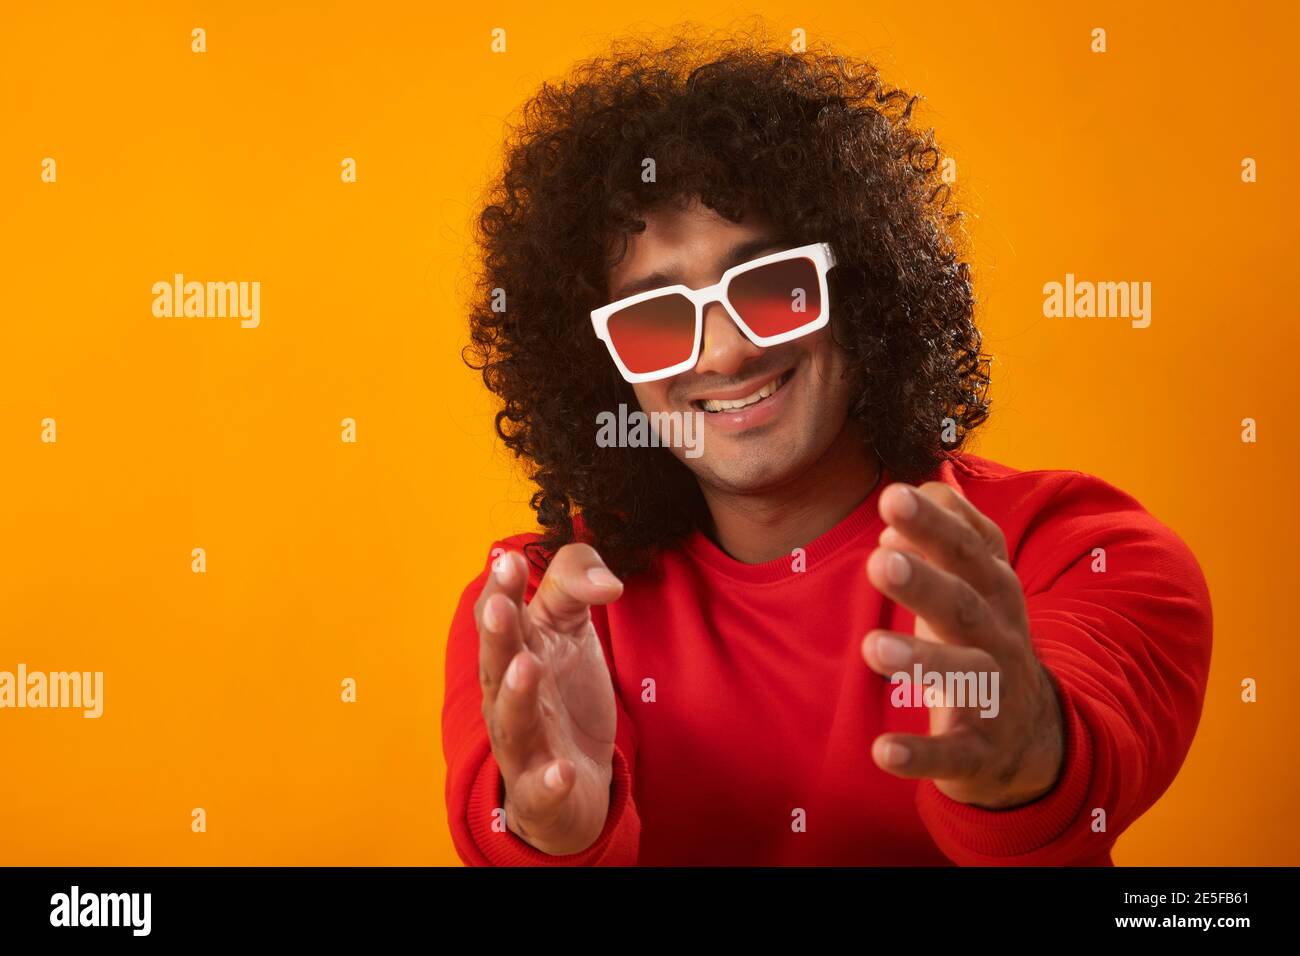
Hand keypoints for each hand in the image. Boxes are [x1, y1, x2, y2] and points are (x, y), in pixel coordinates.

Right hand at [474, 543, 622, 853]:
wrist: (576, 780)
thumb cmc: (564, 692)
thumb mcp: (571, 628)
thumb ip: (576, 585)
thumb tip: (608, 581)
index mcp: (514, 652)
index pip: (499, 617)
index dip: (502, 589)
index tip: (510, 559)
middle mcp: (508, 697)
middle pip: (496, 665)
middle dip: (497, 636)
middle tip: (501, 606)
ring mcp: (522, 747)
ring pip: (511, 722)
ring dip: (516, 695)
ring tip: (527, 666)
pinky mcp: (541, 792)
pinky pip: (540, 789)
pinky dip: (549, 781)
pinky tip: (562, 771)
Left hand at [861, 482, 1064, 808]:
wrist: (1027, 734)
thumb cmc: (980, 638)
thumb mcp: (973, 581)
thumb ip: (946, 533)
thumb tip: (906, 498)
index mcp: (994, 590)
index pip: (965, 550)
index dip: (932, 524)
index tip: (892, 496)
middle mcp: (999, 637)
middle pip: (963, 605)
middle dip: (924, 583)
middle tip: (879, 561)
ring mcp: (994, 694)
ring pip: (963, 675)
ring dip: (921, 660)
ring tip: (872, 648)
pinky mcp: (980, 749)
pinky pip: (952, 754)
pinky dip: (919, 754)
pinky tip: (882, 753)